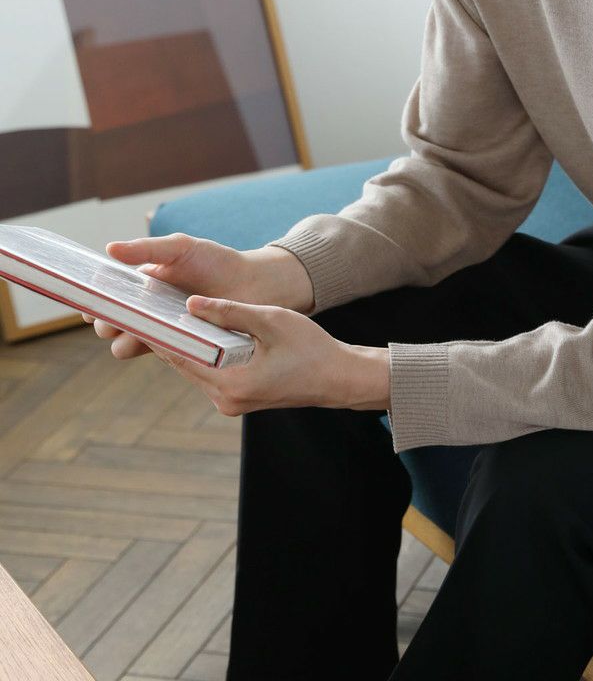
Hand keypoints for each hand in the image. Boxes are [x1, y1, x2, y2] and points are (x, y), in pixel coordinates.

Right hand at [82, 233, 314, 360]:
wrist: (253, 284)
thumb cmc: (215, 261)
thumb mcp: (181, 248)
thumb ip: (147, 249)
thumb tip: (109, 248)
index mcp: (139, 286)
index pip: (104, 297)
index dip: (93, 300)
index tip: (92, 301)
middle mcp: (144, 311)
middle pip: (108, 324)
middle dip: (105, 322)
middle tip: (115, 318)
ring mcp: (160, 331)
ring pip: (125, 345)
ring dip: (125, 340)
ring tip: (140, 330)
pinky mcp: (178, 348)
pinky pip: (156, 354)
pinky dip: (155, 349)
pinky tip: (164, 339)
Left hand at [140, 295, 389, 415]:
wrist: (338, 378)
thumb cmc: (311, 349)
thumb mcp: (271, 321)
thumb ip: (230, 312)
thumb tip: (192, 303)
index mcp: (231, 384)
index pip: (181, 356)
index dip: (160, 332)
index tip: (141, 311)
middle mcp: (225, 400)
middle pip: (183, 363)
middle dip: (168, 336)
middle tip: (148, 307)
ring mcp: (230, 402)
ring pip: (195, 368)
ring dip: (184, 344)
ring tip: (166, 314)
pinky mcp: (237, 398)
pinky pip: (210, 372)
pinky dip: (202, 352)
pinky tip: (197, 331)